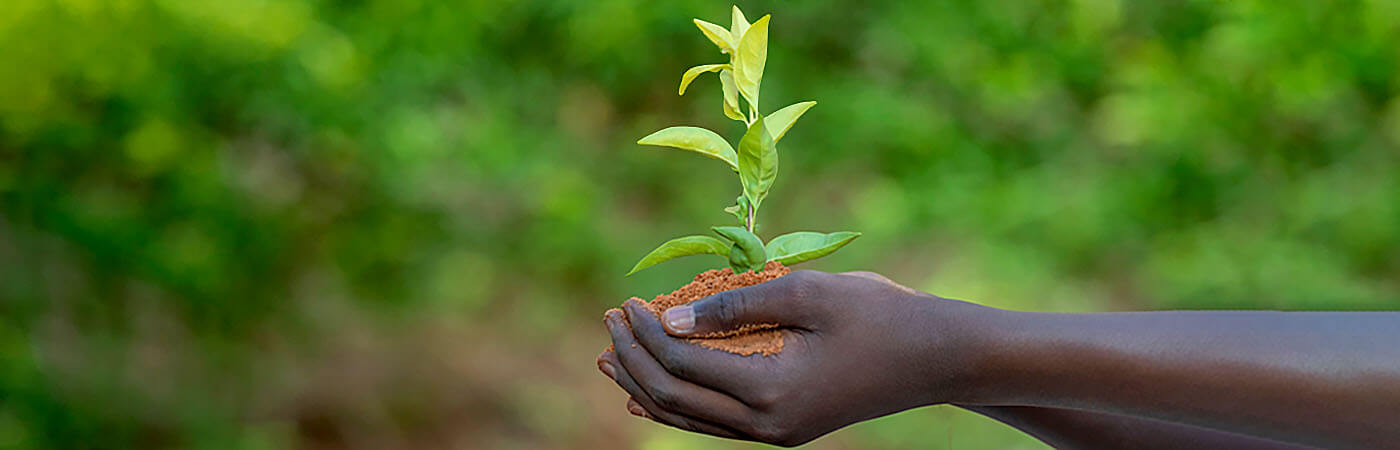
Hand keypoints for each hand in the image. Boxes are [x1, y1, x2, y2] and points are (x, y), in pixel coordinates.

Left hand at [596, 270, 988, 445]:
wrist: (935, 357)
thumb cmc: (877, 313)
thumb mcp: (807, 294)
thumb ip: (736, 305)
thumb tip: (670, 317)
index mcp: (771, 392)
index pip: (683, 364)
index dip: (647, 332)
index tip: (628, 301)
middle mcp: (766, 425)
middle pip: (674, 398)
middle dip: (634, 359)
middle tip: (609, 320)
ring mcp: (775, 434)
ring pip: (689, 419)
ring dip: (645, 386)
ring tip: (610, 358)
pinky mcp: (783, 428)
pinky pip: (714, 424)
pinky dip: (677, 405)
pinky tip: (650, 394)